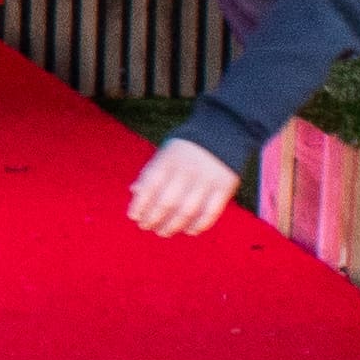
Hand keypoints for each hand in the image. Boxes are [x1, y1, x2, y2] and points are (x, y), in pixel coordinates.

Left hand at [126, 139, 240, 238]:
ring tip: (164, 232)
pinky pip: (211, 212)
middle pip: (167, 202)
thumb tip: (134, 191)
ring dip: (173, 226)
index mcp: (170, 159)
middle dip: (154, 219)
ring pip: (187, 211)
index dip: (140, 204)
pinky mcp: (224, 187)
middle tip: (147, 227)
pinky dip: (200, 225)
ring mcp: (207, 180)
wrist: (226, 128)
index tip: (134, 216)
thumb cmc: (189, 145)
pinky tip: (190, 230)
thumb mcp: (167, 151)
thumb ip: (152, 171)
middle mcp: (187, 170)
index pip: (150, 186)